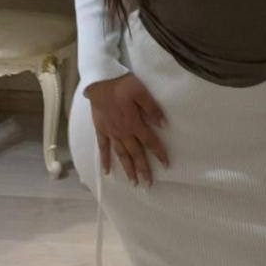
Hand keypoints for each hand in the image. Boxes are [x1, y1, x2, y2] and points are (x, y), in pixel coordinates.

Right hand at [85, 72, 168, 186]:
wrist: (100, 81)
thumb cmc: (122, 84)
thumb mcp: (141, 92)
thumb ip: (152, 109)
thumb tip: (163, 125)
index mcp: (135, 123)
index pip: (150, 142)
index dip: (159, 153)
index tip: (166, 165)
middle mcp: (123, 132)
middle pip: (135, 153)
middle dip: (143, 169)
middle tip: (148, 185)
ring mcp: (111, 132)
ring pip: (121, 154)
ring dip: (127, 169)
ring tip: (132, 182)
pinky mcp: (100, 130)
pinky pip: (103, 148)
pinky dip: (105, 160)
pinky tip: (106, 171)